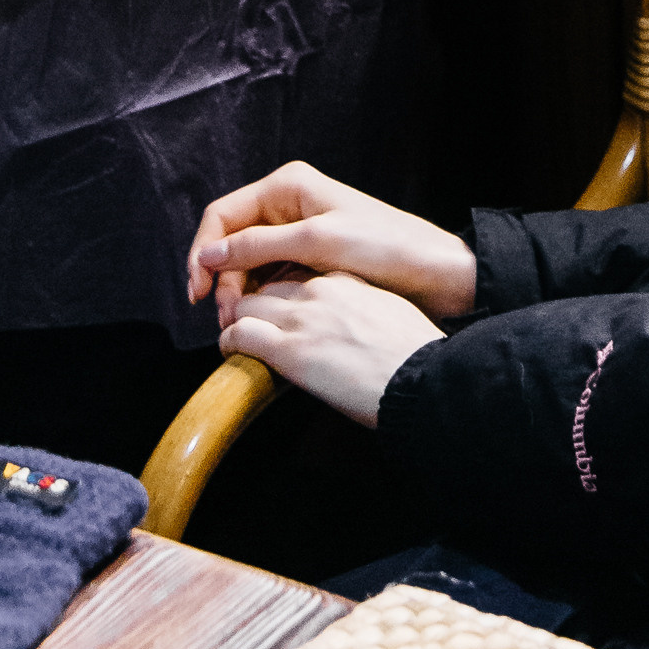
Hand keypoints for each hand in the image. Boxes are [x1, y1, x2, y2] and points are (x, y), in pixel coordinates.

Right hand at [184, 160, 478, 318]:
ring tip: (241, 325)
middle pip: (231, 243)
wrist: (433, 272)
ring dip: (238, 294)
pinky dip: (259, 300)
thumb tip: (209, 255)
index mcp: (287, 187)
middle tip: (226, 319)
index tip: (198, 292)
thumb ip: (260, 246)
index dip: (203, 252)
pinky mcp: (308, 262)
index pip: (222, 214)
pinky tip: (261, 321)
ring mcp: (297, 235)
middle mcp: (288, 206)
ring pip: (247, 265)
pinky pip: (269, 279)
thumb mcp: (317, 242)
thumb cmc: (384, 247)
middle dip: (223, 280)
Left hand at [215, 272, 441, 428]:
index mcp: (345, 278)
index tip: (282, 308)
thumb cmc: (411, 353)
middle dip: (255, 302)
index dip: (284, 291)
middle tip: (254, 325)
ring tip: (239, 339)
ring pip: (247, 303)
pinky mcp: (289, 350)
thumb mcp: (387, 314)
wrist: (418, 377)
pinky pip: (239, 333)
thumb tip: (349, 324)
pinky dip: (230, 341)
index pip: (297, 271)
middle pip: (268, 283)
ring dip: (239, 320)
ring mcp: (302, 318)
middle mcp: (319, 290)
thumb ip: (360, 308)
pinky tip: (232, 353)